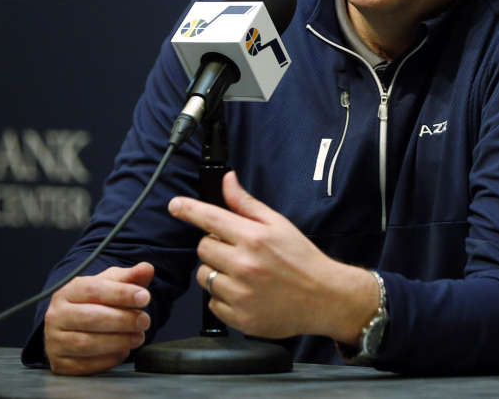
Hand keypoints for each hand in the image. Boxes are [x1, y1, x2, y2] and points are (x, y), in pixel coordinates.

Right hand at [43, 262, 153, 374]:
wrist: (72, 325)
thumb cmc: (93, 302)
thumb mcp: (110, 284)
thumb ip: (129, 276)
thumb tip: (147, 269)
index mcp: (68, 291)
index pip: (94, 290)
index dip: (121, 293)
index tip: (144, 297)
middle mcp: (56, 315)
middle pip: (91, 318)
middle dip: (122, 320)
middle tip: (144, 321)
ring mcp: (54, 341)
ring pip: (87, 343)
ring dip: (118, 341)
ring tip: (138, 336)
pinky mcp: (60, 364)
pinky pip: (85, 366)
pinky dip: (108, 359)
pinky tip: (123, 351)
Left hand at [168, 171, 377, 343]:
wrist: (324, 297)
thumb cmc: (302, 258)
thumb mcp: (277, 223)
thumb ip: (246, 204)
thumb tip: (227, 180)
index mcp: (253, 237)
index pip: (210, 218)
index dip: (189, 209)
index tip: (175, 205)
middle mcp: (244, 265)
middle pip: (203, 248)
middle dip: (214, 246)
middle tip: (236, 250)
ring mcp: (240, 293)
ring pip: (204, 276)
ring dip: (216, 272)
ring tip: (242, 274)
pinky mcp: (239, 317)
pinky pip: (212, 303)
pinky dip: (223, 297)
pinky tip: (245, 293)